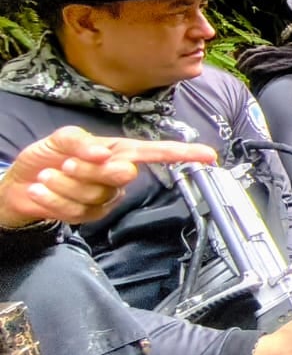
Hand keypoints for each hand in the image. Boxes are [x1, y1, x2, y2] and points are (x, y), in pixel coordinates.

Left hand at [0, 126, 216, 229]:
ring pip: (95, 194)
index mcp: (118, 150)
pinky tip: (41, 190)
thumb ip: (81, 142)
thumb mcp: (59, 139)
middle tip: (64, 164)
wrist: (20, 184)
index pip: (157, 152)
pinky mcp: (90, 215)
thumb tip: (106, 154)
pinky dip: (53, 199)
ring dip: (63, 184)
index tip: (209, 155)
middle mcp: (118, 173)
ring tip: (47, 176)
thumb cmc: (46, 157)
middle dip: (88, 169)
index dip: (183, 154)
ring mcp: (106, 196)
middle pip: (121, 173)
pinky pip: (77, 210)